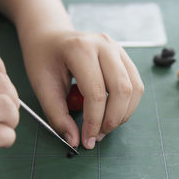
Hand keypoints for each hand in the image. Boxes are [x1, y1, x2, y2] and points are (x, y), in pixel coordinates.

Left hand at [19, 29, 143, 148]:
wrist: (50, 37)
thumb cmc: (43, 59)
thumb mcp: (42, 87)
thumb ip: (58, 116)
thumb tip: (75, 141)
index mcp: (80, 49)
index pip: (95, 92)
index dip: (93, 121)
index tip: (87, 140)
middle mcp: (104, 45)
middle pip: (121, 90)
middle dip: (112, 119)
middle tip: (98, 136)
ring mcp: (117, 49)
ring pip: (134, 88)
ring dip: (123, 114)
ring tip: (105, 126)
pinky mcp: (124, 57)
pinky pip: (136, 84)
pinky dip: (128, 105)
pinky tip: (112, 113)